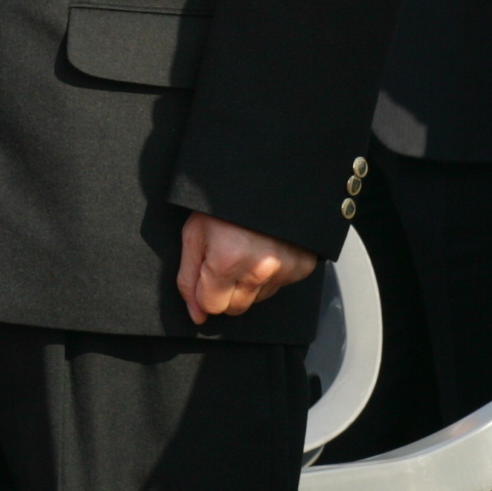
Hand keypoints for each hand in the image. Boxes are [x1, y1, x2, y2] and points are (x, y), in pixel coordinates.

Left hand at [176, 211, 317, 327]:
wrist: (264, 176)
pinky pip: (279, 286)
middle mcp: (259, 269)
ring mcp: (284, 268)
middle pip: (235, 307)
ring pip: (257, 298)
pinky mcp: (302, 266)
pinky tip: (265, 250)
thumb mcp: (194, 234)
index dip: (206, 290)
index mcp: (228, 261)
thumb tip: (197, 314)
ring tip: (248, 249)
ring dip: (249, 282)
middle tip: (227, 258)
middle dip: (226, 290)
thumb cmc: (224, 202)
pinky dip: (271, 274)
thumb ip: (189, 279)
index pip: (212, 306)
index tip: (208, 270)